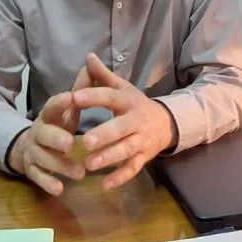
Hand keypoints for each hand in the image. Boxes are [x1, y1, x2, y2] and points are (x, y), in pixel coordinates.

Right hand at [7, 66, 91, 194]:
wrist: (27, 148)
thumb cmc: (56, 127)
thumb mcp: (68, 110)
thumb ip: (80, 89)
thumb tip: (91, 62)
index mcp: (49, 115)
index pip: (52, 106)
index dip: (61, 102)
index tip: (72, 98)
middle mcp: (38, 132)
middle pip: (44, 134)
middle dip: (56, 138)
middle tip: (70, 143)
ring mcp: (33, 152)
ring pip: (43, 158)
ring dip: (60, 166)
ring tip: (80, 173)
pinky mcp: (32, 170)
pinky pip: (38, 177)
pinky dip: (48, 183)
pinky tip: (60, 189)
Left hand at [72, 53, 177, 189]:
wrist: (167, 123)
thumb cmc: (136, 104)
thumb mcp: (123, 87)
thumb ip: (103, 75)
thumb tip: (88, 56)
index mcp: (128, 101)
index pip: (110, 97)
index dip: (94, 96)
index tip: (74, 97)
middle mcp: (136, 121)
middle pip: (121, 129)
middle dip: (104, 135)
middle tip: (85, 141)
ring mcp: (141, 141)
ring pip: (126, 150)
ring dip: (109, 157)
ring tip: (90, 163)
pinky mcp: (143, 157)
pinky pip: (132, 169)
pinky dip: (120, 178)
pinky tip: (104, 185)